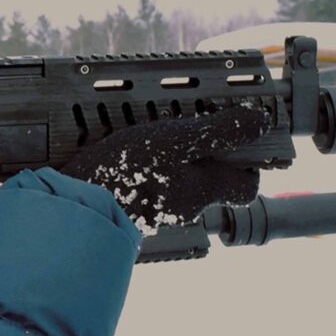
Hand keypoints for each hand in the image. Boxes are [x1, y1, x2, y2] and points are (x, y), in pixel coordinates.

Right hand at [55, 101, 276, 230]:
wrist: (76, 210)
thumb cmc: (127, 175)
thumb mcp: (176, 140)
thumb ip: (219, 131)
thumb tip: (259, 122)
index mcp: (204, 189)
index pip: (246, 186)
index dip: (248, 164)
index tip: (241, 137)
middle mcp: (187, 206)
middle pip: (209, 181)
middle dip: (202, 156)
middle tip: (188, 127)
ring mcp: (158, 213)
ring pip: (176, 184)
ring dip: (169, 162)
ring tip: (149, 132)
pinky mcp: (131, 212)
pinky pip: (147, 189)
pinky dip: (143, 172)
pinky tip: (126, 154)